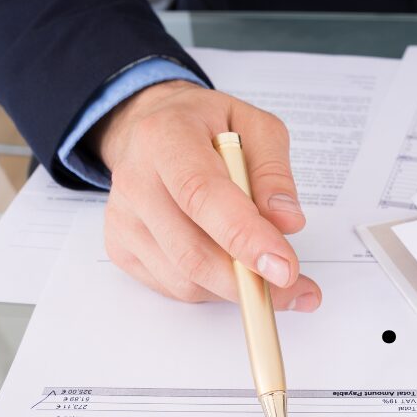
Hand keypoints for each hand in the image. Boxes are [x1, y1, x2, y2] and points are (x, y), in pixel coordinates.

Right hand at [89, 80, 320, 310]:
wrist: (150, 127)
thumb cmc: (206, 127)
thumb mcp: (255, 127)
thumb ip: (274, 172)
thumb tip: (287, 222)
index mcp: (165, 137)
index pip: (202, 195)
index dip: (245, 237)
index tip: (284, 267)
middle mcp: (135, 179)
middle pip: (192, 251)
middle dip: (250, 280)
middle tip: (295, 287)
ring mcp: (123, 218)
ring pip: (185, 279)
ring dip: (236, 289)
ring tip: (270, 274)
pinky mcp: (121, 247)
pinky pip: (174, 287)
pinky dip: (212, 288)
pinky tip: (231, 266)